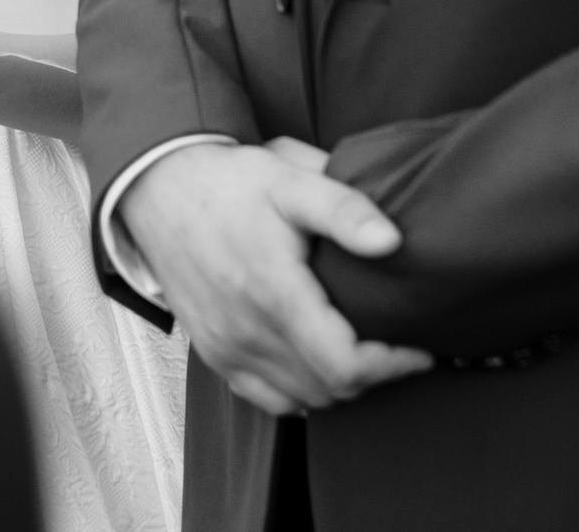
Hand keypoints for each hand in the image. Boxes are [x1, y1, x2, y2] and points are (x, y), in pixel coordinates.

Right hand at [119, 139, 432, 416]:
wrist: (159, 188)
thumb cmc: (226, 183)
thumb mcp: (290, 179)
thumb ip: (344, 209)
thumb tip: (392, 241)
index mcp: (273, 293)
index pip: (345, 365)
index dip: (392, 365)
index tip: (419, 347)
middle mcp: (247, 331)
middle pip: (329, 390)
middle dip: (374, 375)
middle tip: (398, 346)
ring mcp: (226, 347)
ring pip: (302, 399)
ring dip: (339, 385)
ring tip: (363, 352)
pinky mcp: (213, 352)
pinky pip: (266, 398)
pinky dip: (300, 392)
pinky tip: (316, 364)